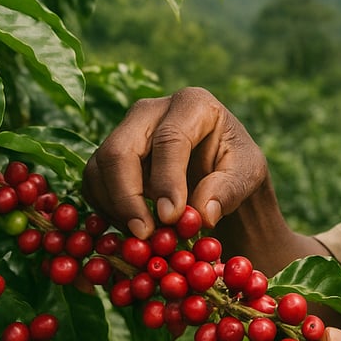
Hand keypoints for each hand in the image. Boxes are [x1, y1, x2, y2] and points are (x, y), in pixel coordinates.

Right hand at [82, 87, 268, 238]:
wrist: (218, 166)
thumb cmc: (235, 165)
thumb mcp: (247, 174)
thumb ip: (228, 190)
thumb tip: (202, 213)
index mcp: (192, 104)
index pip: (170, 139)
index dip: (167, 180)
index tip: (171, 217)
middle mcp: (151, 110)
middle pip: (121, 150)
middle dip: (128, 196)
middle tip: (144, 234)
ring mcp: (125, 130)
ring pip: (100, 167)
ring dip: (116, 207)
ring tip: (144, 236)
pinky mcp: (108, 154)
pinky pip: (93, 182)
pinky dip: (106, 209)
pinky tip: (132, 227)